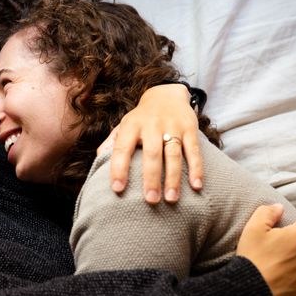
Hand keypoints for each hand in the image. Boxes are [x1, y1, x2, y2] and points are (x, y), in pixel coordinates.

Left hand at [97, 83, 202, 203]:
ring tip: (171, 199)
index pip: (122, 148)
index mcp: (131, 126)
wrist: (166, 95)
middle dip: (151, 178)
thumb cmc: (141, 119)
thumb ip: (111, 142)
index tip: (117, 189)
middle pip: (151, 153)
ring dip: (173, 178)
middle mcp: (151, 125)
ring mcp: (172, 126)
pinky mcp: (190, 128)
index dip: (118, 168)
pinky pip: (194, 151)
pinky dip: (196, 169)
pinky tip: (196, 186)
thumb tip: (98, 159)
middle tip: (150, 200)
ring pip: (173, 154)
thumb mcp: (124, 126)